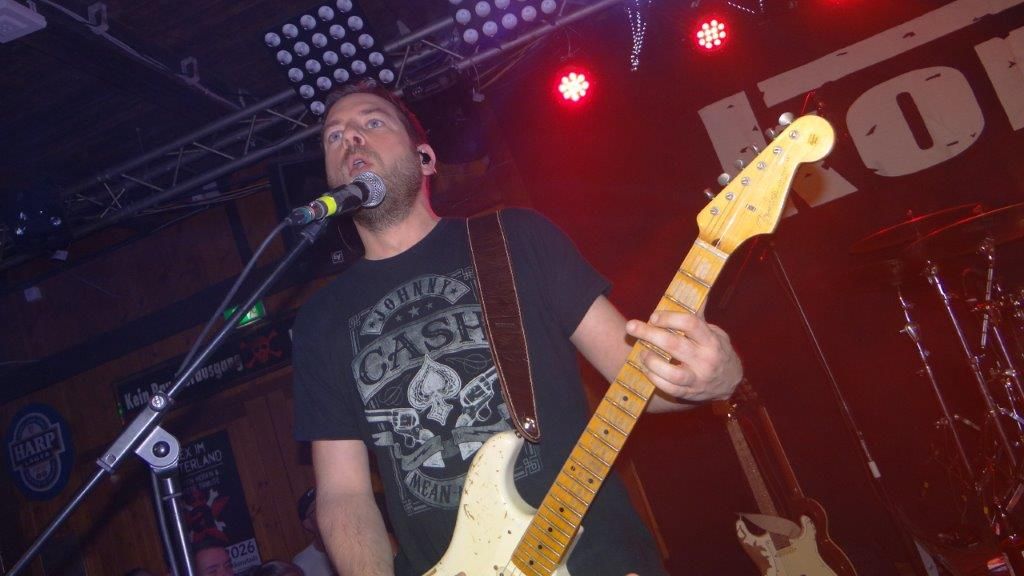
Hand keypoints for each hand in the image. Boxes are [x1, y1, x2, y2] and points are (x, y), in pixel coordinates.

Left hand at [625, 311, 741, 402]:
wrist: (730, 381)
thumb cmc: (717, 350)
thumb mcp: (714, 332)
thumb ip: (698, 314)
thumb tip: (690, 286)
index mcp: (711, 340)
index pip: (690, 324)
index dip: (669, 318)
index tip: (653, 316)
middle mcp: (706, 360)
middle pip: (674, 345)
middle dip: (649, 334)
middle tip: (631, 326)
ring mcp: (698, 379)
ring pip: (671, 371)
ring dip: (651, 360)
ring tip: (642, 351)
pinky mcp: (689, 393)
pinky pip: (669, 388)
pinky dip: (654, 378)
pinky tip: (646, 369)